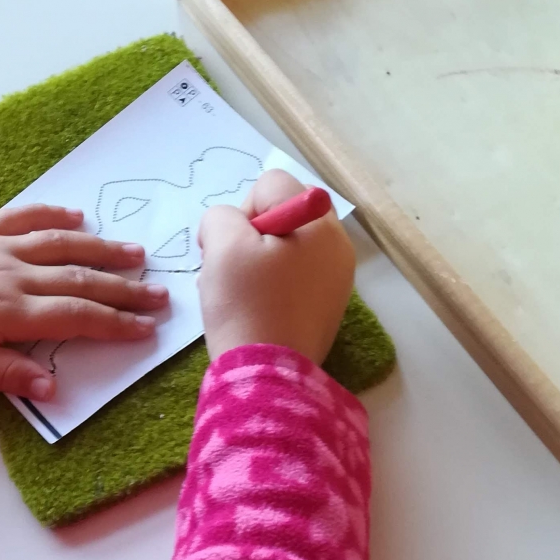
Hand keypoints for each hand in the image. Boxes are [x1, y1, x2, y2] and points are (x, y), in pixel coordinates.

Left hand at [0, 204, 168, 398]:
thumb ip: (8, 374)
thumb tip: (54, 388)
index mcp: (9, 312)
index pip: (76, 317)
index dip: (115, 323)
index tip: (147, 328)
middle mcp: (10, 274)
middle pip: (79, 279)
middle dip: (124, 288)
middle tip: (161, 293)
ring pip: (59, 245)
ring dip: (101, 249)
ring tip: (135, 254)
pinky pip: (21, 218)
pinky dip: (51, 215)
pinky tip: (77, 217)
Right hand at [198, 169, 354, 363]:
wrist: (266, 374)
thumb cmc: (247, 304)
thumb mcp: (222, 244)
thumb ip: (222, 216)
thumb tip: (231, 226)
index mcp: (319, 224)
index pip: (272, 185)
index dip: (243, 210)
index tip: (230, 246)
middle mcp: (337, 246)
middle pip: (283, 215)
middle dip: (250, 234)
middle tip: (231, 268)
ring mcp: (335, 278)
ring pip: (285, 247)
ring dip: (255, 260)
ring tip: (238, 292)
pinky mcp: (325, 306)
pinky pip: (292, 277)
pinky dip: (269, 285)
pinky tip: (253, 308)